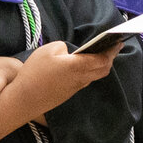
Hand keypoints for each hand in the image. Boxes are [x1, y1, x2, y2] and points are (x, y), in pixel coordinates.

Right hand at [0, 41, 118, 121]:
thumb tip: (70, 53)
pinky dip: (89, 72)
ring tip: (100, 55)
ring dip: (100, 66)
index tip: (118, 42)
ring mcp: (75, 88)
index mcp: (77, 66)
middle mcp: (80, 79)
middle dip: (110, 58)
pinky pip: (84, 81)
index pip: (102, 59)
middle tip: (113, 48)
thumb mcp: (47, 50)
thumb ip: (63, 48)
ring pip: (94, 76)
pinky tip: (83, 66)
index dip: (112, 50)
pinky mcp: (68, 94)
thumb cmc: (34, 73)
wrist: (24, 100)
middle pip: (103, 69)